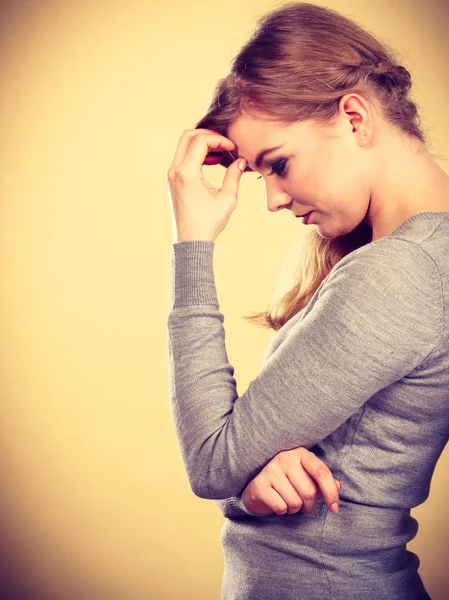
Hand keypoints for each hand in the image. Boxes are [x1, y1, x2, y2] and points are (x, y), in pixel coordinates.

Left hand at [166, 128, 245, 242]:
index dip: (219, 140)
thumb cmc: (208, 223)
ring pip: (184, 145)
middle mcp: (175, 171)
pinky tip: (212, 162)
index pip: (200, 141)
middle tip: (225, 145)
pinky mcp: (172, 180)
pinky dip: (196, 154)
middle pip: (188, 136)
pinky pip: (182, 157)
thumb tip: (240, 160)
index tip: (233, 149)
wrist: (190, 241)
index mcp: (187, 173)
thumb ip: (234, 176)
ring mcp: (171, 175)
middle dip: (209, 136)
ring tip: (220, 154)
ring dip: (202, 144)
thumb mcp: (227, 199)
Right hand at [242, 447, 341, 515]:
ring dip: (294, 509)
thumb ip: (322, 481)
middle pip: (309, 492)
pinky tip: (277, 502)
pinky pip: (281, 507)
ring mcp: (271, 469)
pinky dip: (282, 511)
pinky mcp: (260, 484)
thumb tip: (339, 485)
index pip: (321, 472)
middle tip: (303, 504)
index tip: (334, 509)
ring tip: (288, 502)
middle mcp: (285, 458)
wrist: (257, 484)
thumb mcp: (306, 477)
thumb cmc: (288, 481)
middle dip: (309, 506)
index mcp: (300, 454)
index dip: (331, 493)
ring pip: (295, 502)